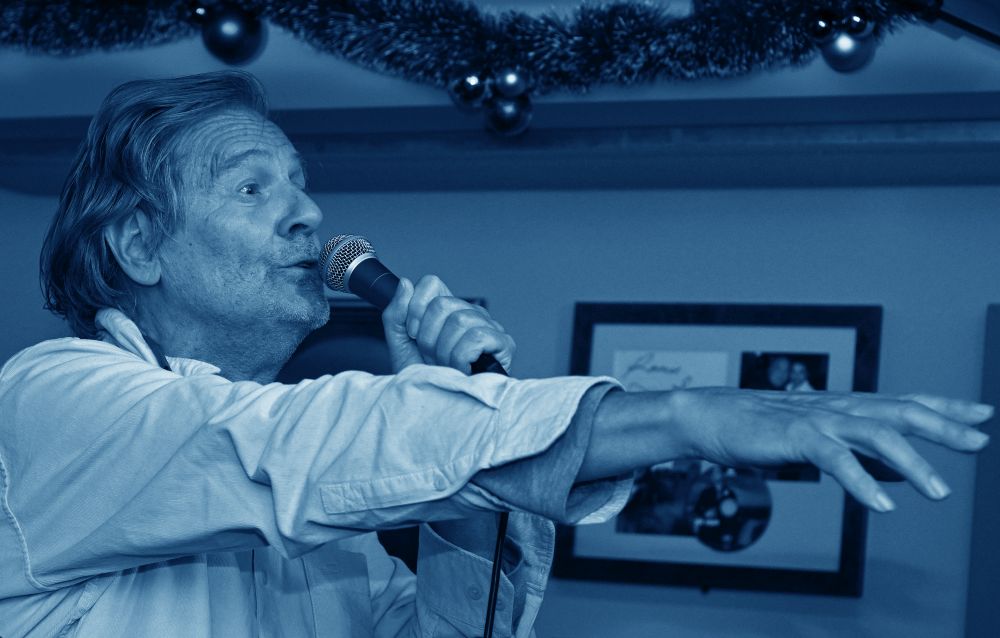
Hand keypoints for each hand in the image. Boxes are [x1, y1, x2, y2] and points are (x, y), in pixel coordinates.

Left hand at [381, 275, 514, 373]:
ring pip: (459, 320)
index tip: (413, 334)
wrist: (439, 408)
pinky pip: (477, 337)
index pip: (431, 283)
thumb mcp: (401, 345)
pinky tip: (461, 368)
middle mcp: (470, 313)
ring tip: (446, 365)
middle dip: (428, 337)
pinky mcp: (504, 344)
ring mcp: (489, 326)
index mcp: (447, 310)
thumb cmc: (426, 379)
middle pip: (442, 304)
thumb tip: (405, 284)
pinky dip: (461, 357)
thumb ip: (396, 314)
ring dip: (444, 351)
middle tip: (432, 356)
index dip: (416, 308)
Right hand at [671, 387, 991, 511]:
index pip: (905, 402)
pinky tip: (883, 505)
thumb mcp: (819, 438)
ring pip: (877, 435)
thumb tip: (900, 470)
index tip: (982, 414)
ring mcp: (820, 420)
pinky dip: (862, 482)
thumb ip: (860, 451)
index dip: (945, 406)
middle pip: (901, 412)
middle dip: (944, 426)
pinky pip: (836, 460)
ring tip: (940, 493)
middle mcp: (840, 407)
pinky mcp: (797, 437)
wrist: (712, 416)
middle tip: (980, 443)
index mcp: (848, 406)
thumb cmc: (763, 428)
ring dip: (913, 463)